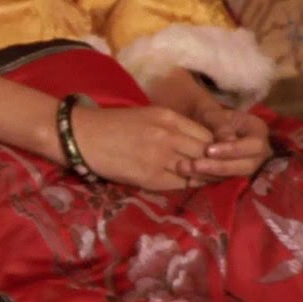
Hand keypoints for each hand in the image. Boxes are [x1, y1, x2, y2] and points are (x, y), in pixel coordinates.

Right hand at [70, 104, 213, 191]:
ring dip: (204, 176)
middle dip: (215, 163)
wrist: (83, 136)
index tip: (216, 155)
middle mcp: (168, 135)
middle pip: (206, 152)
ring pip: (196, 170)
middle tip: (219, 171)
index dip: (215, 147)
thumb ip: (173, 127)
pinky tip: (188, 184)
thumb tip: (197, 142)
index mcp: (168, 117)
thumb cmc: (113, 124)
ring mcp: (160, 157)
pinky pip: (179, 184)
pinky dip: (187, 185)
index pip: (207, 135)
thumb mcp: (147, 116)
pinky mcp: (150, 177)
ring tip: (207, 179)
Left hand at [180, 104, 270, 182]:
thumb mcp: (216, 114)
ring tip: (187, 170)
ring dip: (210, 176)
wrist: (209, 127)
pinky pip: (223, 183)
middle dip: (220, 167)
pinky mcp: (234, 178)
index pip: (254, 145)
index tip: (209, 150)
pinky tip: (190, 180)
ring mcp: (247, 168)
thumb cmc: (214, 117)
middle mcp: (258, 154)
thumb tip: (228, 139)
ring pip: (234, 177)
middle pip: (246, 166)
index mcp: (259, 133)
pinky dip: (206, 182)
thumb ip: (222, 125)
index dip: (233, 150)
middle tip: (196, 165)